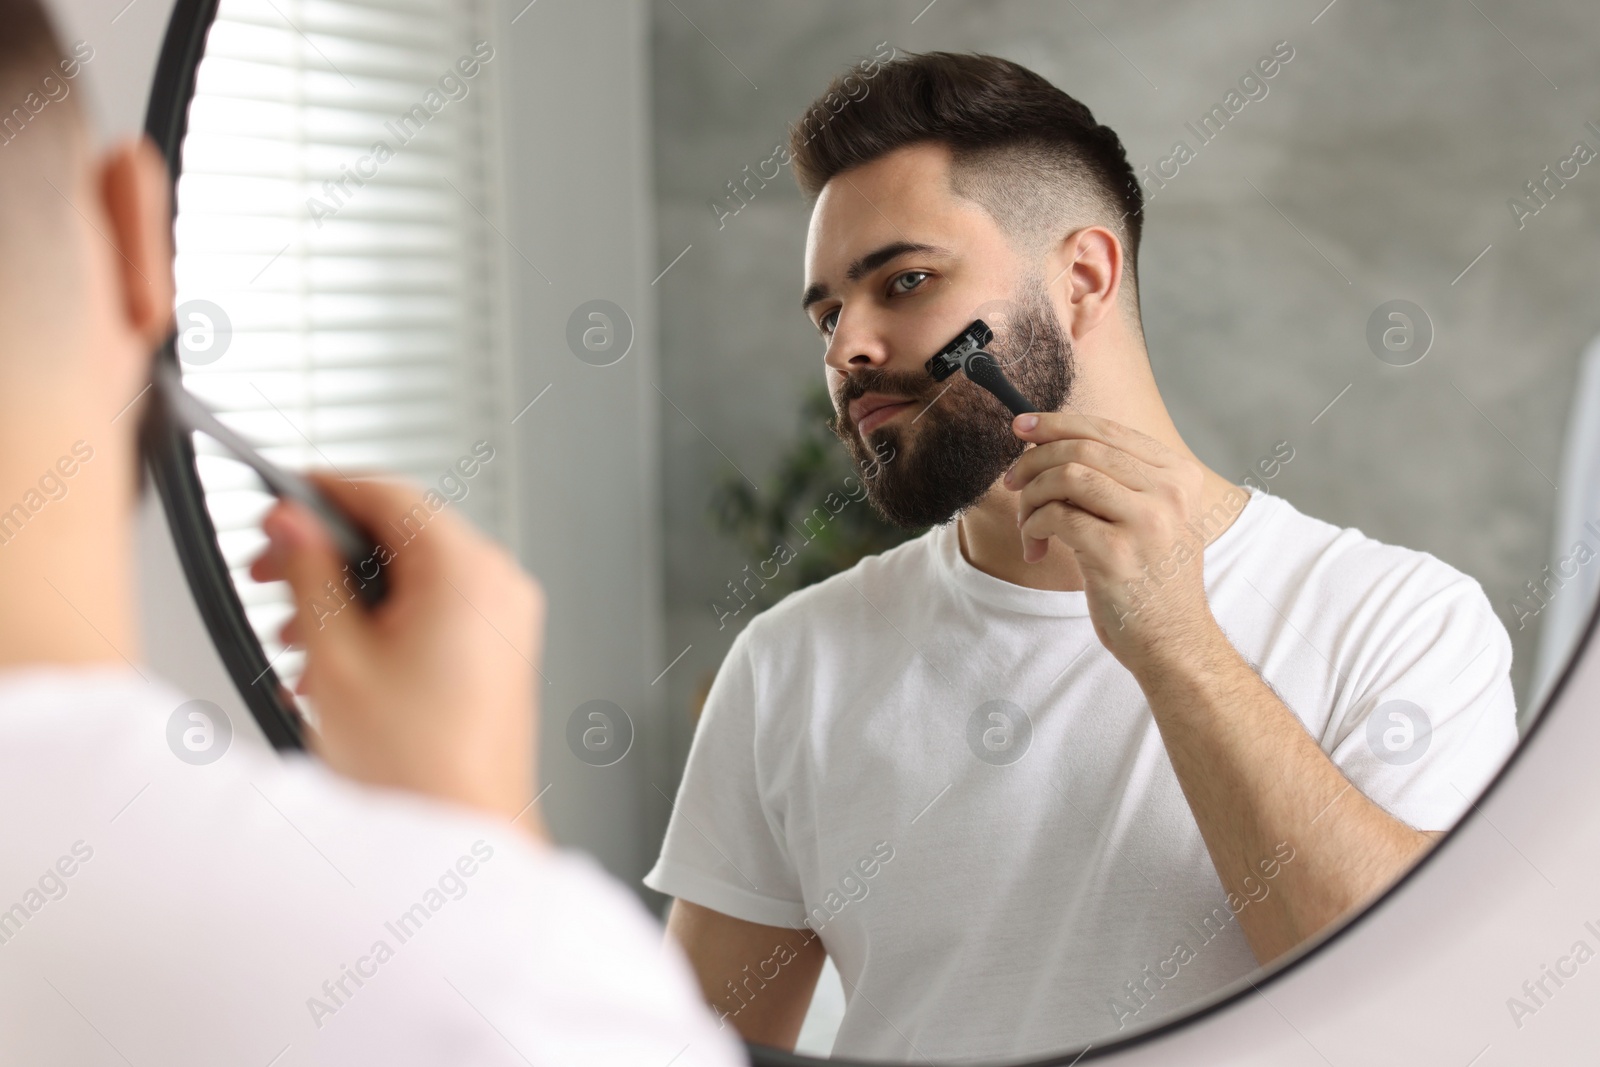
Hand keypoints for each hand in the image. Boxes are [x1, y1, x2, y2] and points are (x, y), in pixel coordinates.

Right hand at [249, 474, 546, 836]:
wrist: (463, 836)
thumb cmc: (418, 769)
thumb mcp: (336, 658)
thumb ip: (310, 575)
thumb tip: (294, 525)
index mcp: (467, 572)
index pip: (388, 493)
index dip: (322, 492)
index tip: (279, 501)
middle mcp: (499, 586)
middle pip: (403, 533)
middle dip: (330, 553)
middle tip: (271, 571)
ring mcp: (507, 620)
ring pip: (416, 574)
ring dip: (350, 594)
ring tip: (297, 635)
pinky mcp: (501, 651)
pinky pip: (437, 610)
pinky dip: (385, 621)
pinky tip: (336, 660)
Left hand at [1001, 412, 1219, 669]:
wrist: (1175, 644)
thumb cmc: (1152, 583)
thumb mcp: (1152, 520)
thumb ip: (1117, 482)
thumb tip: (1049, 446)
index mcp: (1178, 476)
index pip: (1107, 430)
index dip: (1057, 423)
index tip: (1021, 427)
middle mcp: (1168, 492)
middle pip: (1082, 448)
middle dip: (1034, 460)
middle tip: (1012, 482)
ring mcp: (1146, 521)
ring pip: (1066, 476)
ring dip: (1033, 497)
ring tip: (1029, 525)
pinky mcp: (1117, 552)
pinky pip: (1057, 517)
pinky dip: (1035, 527)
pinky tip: (1037, 547)